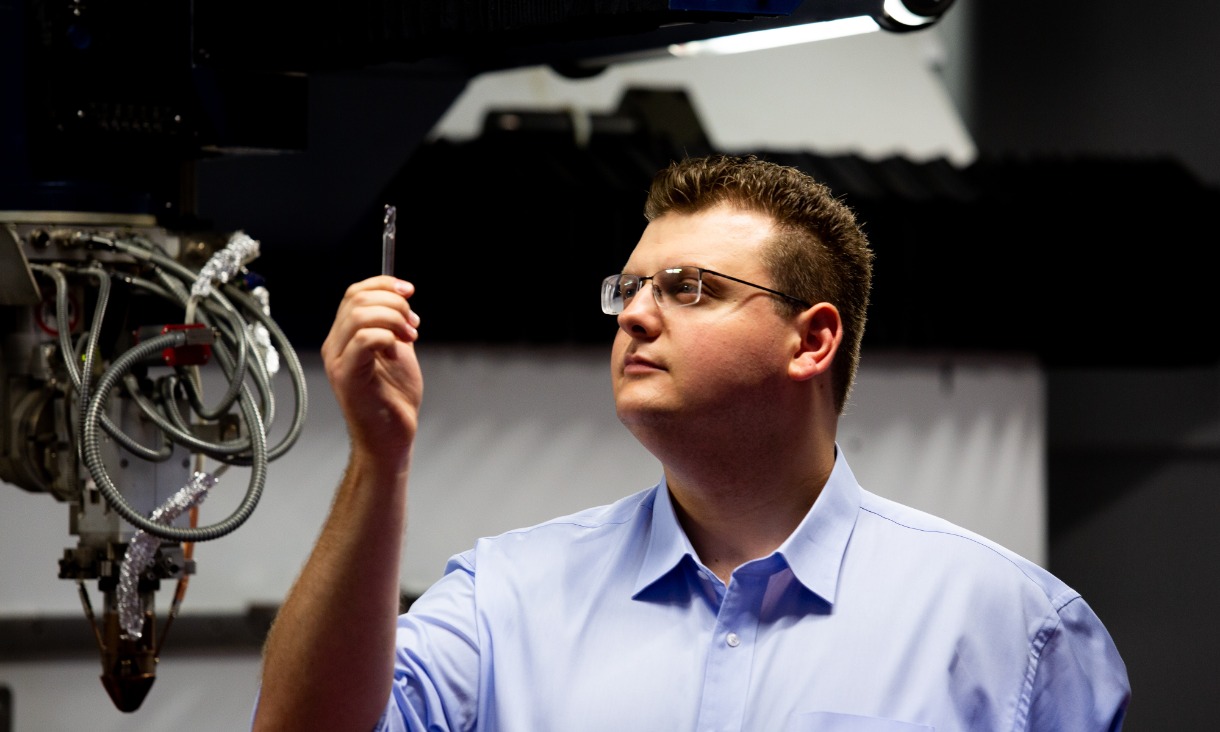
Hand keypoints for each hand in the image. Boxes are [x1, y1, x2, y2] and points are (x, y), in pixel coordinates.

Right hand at [321, 276, 422, 473]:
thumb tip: (401, 298)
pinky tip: (397, 351)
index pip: (354, 293)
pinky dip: (387, 337)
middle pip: (356, 299)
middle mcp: (335, 346)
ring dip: (393, 319)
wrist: (391, 437)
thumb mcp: (397, 351)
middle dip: (393, 302)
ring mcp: (338, 361)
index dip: (383, 284)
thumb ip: (393, 326)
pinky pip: (364, 340)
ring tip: (409, 337)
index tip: (409, 290)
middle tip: (413, 324)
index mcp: (344, 337)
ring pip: (359, 315)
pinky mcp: (347, 377)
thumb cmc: (394, 399)